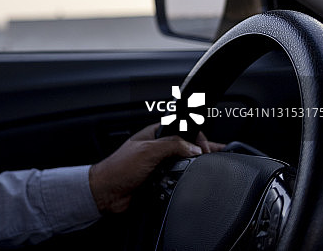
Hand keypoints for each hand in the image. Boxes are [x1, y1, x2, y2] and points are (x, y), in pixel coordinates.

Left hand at [88, 124, 223, 213]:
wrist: (107, 193)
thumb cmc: (118, 168)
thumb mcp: (147, 151)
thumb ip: (172, 146)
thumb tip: (193, 148)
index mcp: (154, 134)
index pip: (183, 129)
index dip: (197, 138)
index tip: (207, 149)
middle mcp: (158, 148)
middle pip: (186, 147)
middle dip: (200, 152)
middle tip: (215, 160)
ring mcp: (159, 164)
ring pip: (184, 164)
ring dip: (193, 167)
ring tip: (209, 169)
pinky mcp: (160, 180)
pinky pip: (178, 178)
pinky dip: (186, 180)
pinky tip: (192, 182)